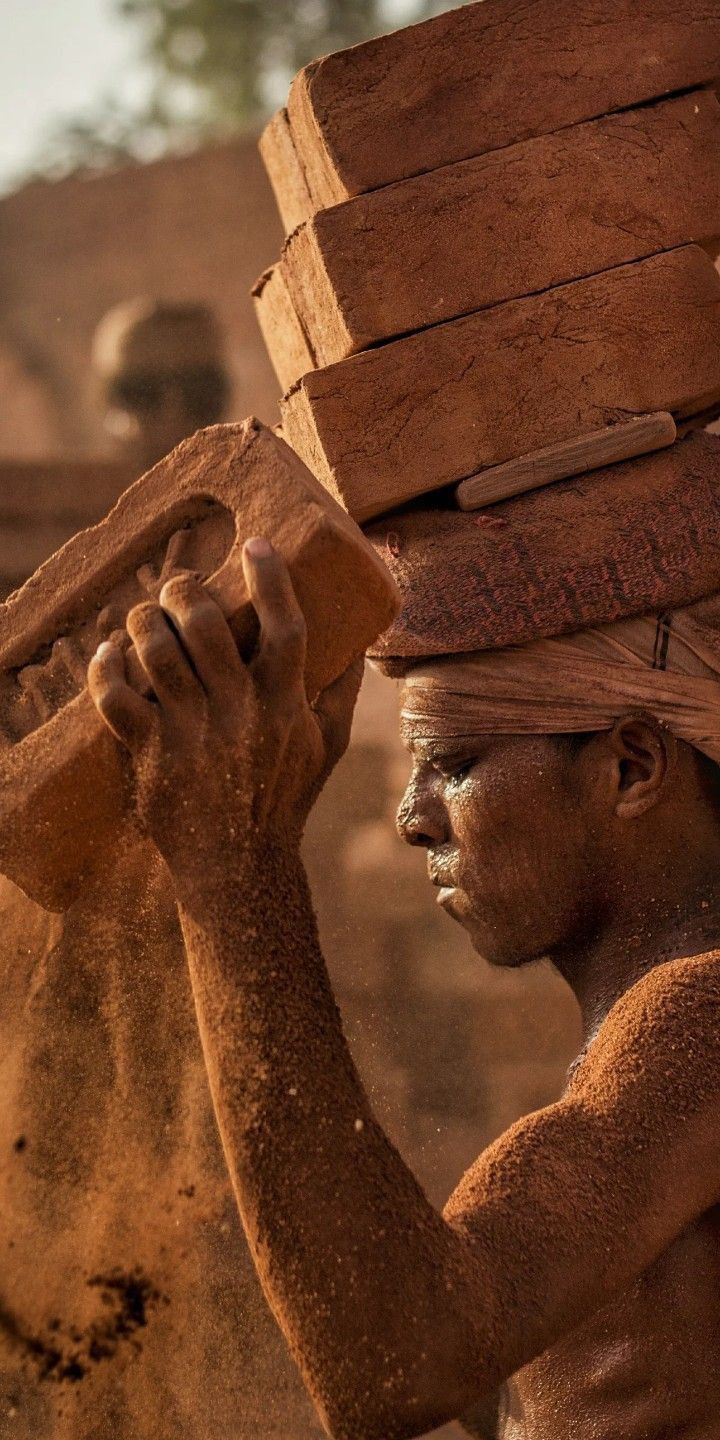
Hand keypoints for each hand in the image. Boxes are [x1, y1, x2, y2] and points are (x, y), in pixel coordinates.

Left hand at [87, 538, 362, 888]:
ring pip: (159, 653)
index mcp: (286, 706)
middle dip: (187, 591)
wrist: (240, 866)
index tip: (256, 545)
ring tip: (144, 614)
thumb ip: (341, 688)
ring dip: (144, 621)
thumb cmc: (286, 798)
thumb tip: (359, 636)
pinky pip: (117, 700)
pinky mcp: (153, 756)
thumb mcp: (327, 743)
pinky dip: (107, 669)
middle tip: (179, 585)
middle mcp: (241, 715)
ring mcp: (194, 736)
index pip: (285, 628)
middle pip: (208, 627)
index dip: (271, 579)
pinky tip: (109, 652)